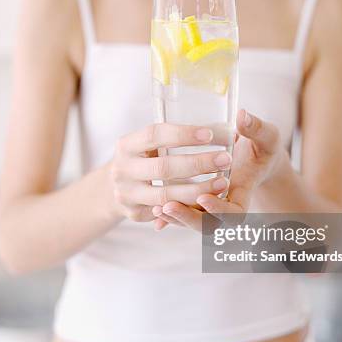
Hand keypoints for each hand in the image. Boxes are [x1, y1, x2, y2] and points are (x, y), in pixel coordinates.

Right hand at [108, 123, 231, 221]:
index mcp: (126, 145)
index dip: (182, 135)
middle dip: (197, 164)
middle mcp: (122, 170)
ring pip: (166, 195)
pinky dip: (188, 207)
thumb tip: (218, 128)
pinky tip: (209, 201)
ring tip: (222, 182)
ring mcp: (127, 194)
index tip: (209, 135)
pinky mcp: (135, 213)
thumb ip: (173, 138)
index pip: (155, 135)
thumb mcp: (148, 144)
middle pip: (163, 167)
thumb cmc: (143, 159)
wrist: (116, 188)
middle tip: (226, 159)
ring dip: (198, 190)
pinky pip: (166, 213)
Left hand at [152, 109, 284, 230]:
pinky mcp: (200, 202)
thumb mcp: (266, 136)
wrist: (257, 159)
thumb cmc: (263, 147)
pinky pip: (186, 212)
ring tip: (158, 209)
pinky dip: (172, 216)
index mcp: (246, 191)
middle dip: (188, 217)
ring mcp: (213, 204)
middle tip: (168, 206)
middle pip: (210, 224)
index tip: (204, 197)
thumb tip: (242, 116)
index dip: (220, 209)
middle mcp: (228, 203)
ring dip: (176, 217)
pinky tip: (155, 212)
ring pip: (194, 220)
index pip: (235, 211)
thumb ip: (256, 128)